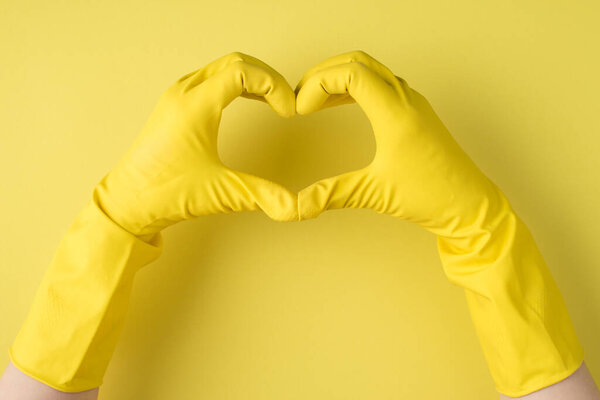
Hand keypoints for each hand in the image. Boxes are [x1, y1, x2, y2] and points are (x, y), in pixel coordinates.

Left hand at [95, 52, 298, 238]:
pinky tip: (250, 101)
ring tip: (274, 101)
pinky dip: (236, 83)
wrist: (127, 203)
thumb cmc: (164, 194)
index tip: (288, 112)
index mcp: (194, 106)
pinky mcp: (175, 105)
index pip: (243, 72)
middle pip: (236, 62)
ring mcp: (177, 96)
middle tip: (287, 103)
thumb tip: (299, 206)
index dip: (275, 86)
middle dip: (268, 78)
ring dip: (252, 78)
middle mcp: (183, 93)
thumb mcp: (221, 193)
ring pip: (223, 67)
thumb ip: (264, 195)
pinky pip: (211, 79)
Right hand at [296, 50, 511, 240]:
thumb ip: (331, 195)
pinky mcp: (415, 113)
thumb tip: (298, 206)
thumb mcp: (375, 194)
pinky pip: (381, 84)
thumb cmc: (433, 197)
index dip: (318, 84)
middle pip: (358, 61)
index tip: (302, 110)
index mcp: (396, 113)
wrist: (469, 205)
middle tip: (301, 95)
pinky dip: (355, 87)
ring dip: (339, 77)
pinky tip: (340, 105)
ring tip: (314, 99)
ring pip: (371, 70)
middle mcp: (406, 100)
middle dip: (324, 73)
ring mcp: (413, 104)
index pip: (351, 73)